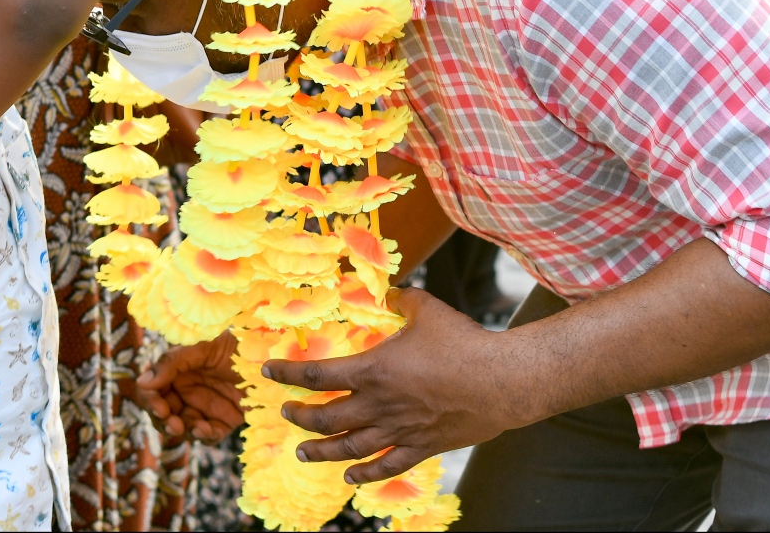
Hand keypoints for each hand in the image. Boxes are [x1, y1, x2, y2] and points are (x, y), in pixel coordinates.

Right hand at [134, 333, 245, 442]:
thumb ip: (171, 363)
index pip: (151, 389)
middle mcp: (186, 390)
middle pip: (162, 413)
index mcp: (175, 370)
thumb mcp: (201, 347)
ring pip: (182, 428)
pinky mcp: (222, 421)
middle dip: (164, 421)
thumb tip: (142, 382)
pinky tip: (206, 430)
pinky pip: (207, 436)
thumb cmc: (235, 342)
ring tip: (194, 427)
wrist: (271, 353)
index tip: (159, 406)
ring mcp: (203, 407)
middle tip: (173, 424)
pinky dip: (204, 436)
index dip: (150, 400)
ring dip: (183, 430)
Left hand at [263, 288, 529, 483]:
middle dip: (300, 417)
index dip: (287, 373)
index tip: (268, 371)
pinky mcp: (422, 447)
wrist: (501, 381)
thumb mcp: (425, 310)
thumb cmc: (463, 343)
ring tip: (302, 453)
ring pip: (349, 448)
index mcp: (372, 370)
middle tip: (286, 414)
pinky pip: (387, 466)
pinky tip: (351, 478)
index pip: (316, 374)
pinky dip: (365, 474)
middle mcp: (378, 405)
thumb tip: (390, 292)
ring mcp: (399, 430)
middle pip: (325, 417)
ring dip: (321, 451)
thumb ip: (401, 301)